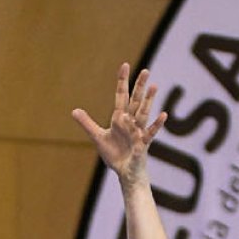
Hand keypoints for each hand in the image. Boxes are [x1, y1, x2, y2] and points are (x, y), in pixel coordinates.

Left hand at [72, 63, 167, 189]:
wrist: (125, 173)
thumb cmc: (114, 155)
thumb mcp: (97, 137)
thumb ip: (87, 123)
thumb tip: (74, 110)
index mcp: (119, 118)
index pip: (121, 96)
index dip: (122, 81)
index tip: (124, 65)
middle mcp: (130, 122)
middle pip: (135, 100)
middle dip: (139, 86)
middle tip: (145, 70)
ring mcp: (138, 131)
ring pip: (143, 113)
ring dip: (148, 100)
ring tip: (154, 86)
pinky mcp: (142, 144)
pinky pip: (150, 133)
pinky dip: (156, 124)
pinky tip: (164, 115)